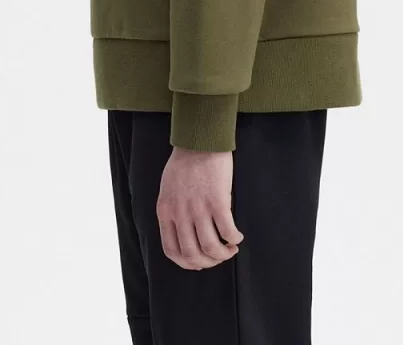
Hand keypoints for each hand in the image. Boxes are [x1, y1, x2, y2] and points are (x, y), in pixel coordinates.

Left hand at [156, 146, 244, 269]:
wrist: (199, 139)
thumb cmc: (185, 161)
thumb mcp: (168, 189)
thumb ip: (173, 211)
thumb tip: (186, 234)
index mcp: (165, 211)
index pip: (172, 251)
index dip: (187, 263)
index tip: (199, 262)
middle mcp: (180, 213)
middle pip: (193, 254)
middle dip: (208, 262)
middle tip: (219, 256)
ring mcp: (198, 207)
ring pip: (211, 247)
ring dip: (223, 254)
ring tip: (230, 248)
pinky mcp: (217, 200)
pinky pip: (227, 231)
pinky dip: (234, 239)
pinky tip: (237, 236)